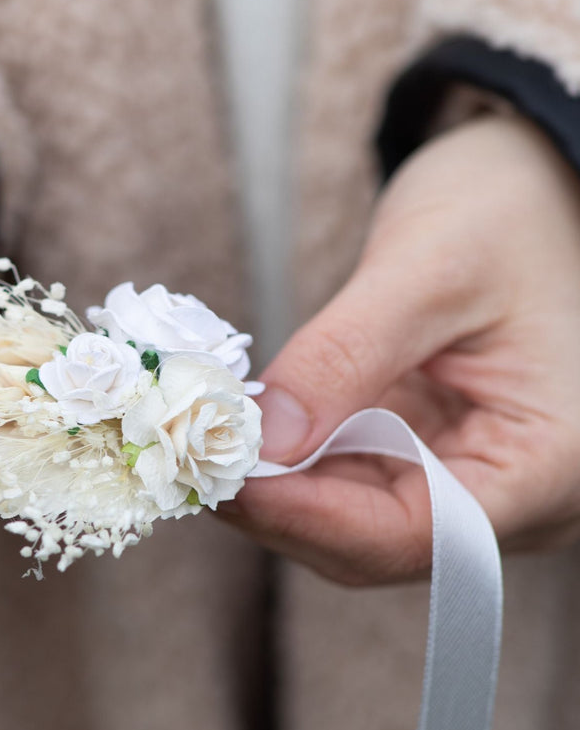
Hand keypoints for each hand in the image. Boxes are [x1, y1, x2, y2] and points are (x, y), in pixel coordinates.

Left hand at [223, 115, 579, 584]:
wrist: (542, 186)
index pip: (413, 533)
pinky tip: (243, 433)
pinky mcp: (432, 455)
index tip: (216, 479)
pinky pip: (353, 482)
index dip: (303, 516)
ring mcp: (471, 480)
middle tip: (185, 460)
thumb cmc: (515, 210)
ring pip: (353, 521)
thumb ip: (344, 358)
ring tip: (200, 443)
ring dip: (276, 488)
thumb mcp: (429, 269)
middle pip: (375, 542)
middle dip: (277, 507)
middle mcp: (517, 495)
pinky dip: (293, 463)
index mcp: (547, 464)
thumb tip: (262, 439)